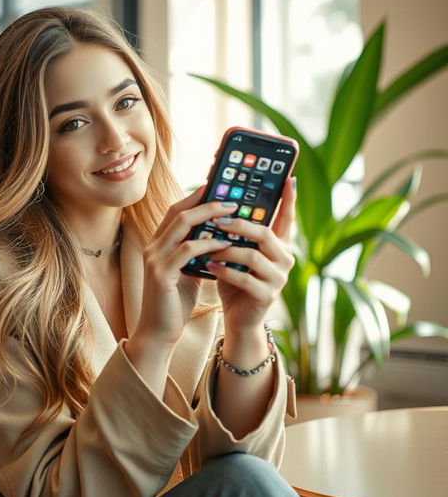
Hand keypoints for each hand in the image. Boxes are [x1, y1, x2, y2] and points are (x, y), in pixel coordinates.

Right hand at [133, 185, 235, 347]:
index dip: (196, 197)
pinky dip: (207, 244)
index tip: (218, 188)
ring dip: (210, 217)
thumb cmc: (175, 304)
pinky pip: (187, 251)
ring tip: (233, 216)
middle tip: (232, 199)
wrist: (159, 333)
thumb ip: (195, 255)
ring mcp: (155, 260)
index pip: (176, 211)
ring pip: (182, 226)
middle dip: (206, 201)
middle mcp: (153, 247)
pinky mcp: (161, 275)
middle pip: (179, 212)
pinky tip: (225, 243)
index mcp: (158, 244)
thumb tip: (219, 238)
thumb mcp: (187, 273)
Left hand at [205, 177, 295, 332]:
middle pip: (266, 234)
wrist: (238, 318)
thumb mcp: (236, 251)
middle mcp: (285, 259)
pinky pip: (244, 278)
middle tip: (218, 220)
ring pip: (253, 256)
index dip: (288, 198)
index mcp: (279, 245)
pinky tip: (210, 267)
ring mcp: (279, 279)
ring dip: (226, 250)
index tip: (288, 177)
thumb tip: (220, 199)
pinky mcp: (267, 296)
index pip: (286, 217)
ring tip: (208, 248)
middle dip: (240, 225)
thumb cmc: (235, 279)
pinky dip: (224, 271)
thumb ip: (236, 232)